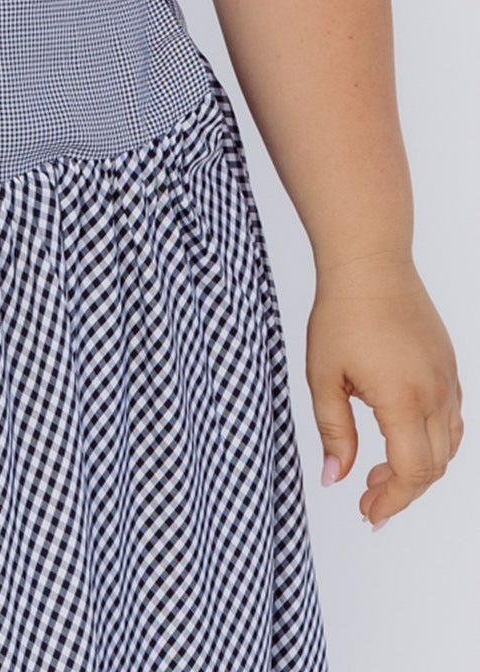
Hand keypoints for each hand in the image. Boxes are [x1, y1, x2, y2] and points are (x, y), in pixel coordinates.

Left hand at [307, 252, 463, 526]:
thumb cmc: (342, 313)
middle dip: (402, 492)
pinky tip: (403, 439)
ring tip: (380, 474)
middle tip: (368, 499)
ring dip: (419, 469)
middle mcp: (435, 393)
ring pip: (448, 446)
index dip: (391, 501)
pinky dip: (433, 441)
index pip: (411, 473)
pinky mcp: (449, 366)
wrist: (369, 263)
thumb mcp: (324, 375)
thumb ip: (333, 432)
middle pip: (433, 467)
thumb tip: (335, 479)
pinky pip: (453, 419)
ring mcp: (448, 379)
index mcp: (403, 399)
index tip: (368, 513)